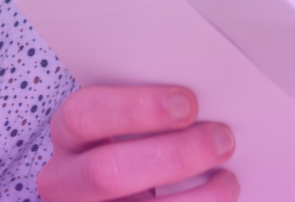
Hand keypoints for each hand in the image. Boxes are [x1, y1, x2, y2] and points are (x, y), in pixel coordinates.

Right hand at [36, 85, 237, 200]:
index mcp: (68, 135)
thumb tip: (204, 101)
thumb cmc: (128, 143)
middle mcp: (66, 180)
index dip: (136, 108)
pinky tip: (219, 196)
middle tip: (220, 139)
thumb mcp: (122, 123)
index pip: (83, 115)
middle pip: (108, 171)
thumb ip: (147, 111)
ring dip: (196, 196)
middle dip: (174, 155)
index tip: (187, 103)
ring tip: (228, 178)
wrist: (113, 191)